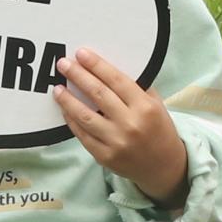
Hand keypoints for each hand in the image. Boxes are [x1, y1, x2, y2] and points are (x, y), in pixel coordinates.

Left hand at [56, 48, 187, 204]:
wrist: (164, 167)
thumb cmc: (159, 130)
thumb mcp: (156, 105)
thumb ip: (136, 88)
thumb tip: (107, 70)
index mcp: (145, 107)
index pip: (116, 80)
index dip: (96, 65)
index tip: (81, 54)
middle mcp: (130, 124)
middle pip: (98, 94)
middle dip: (77, 76)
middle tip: (63, 64)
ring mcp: (116, 142)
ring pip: (85, 116)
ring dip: (67, 100)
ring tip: (57, 88)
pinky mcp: (105, 156)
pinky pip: (82, 135)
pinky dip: (72, 121)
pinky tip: (65, 109)